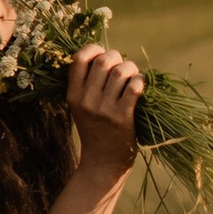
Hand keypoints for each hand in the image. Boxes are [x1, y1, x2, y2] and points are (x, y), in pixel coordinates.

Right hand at [66, 42, 146, 172]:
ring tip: (133, 75)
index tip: (101, 54)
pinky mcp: (122, 118)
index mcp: (73, 96)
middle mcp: (86, 101)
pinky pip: (134, 87)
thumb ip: (86, 84)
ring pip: (121, 72)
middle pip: (103, 61)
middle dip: (117, 57)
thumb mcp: (80, 108)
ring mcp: (104, 110)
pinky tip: (140, 86)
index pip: (78, 59)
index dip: (92, 49)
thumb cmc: (95, 131)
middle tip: (121, 66)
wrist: (102, 164)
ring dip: (131, 68)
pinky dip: (140, 81)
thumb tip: (105, 55)